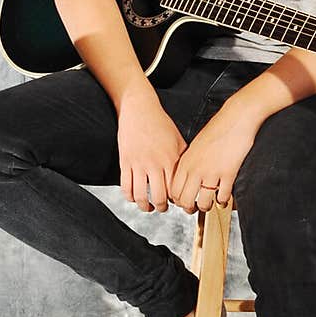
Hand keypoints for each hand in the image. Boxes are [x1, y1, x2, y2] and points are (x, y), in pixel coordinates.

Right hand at [117, 88, 186, 212]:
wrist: (139, 108)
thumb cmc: (160, 123)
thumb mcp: (178, 139)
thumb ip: (183, 158)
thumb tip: (190, 175)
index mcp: (170, 159)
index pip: (176, 188)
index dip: (178, 200)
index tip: (178, 203)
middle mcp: (155, 163)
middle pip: (160, 197)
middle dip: (163, 207)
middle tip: (163, 208)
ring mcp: (139, 163)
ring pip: (141, 195)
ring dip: (146, 206)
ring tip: (149, 207)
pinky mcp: (125, 162)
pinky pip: (126, 187)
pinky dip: (130, 197)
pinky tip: (134, 198)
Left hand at [169, 99, 260, 212]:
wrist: (236, 118)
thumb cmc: (218, 128)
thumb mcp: (196, 145)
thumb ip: (190, 162)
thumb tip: (188, 178)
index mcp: (185, 161)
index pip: (173, 191)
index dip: (178, 200)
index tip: (184, 201)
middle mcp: (195, 169)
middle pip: (185, 201)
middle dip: (190, 208)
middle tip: (195, 208)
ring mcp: (211, 173)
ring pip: (203, 203)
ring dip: (207, 207)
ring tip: (211, 204)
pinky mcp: (227, 174)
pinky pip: (222, 197)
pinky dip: (223, 201)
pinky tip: (224, 198)